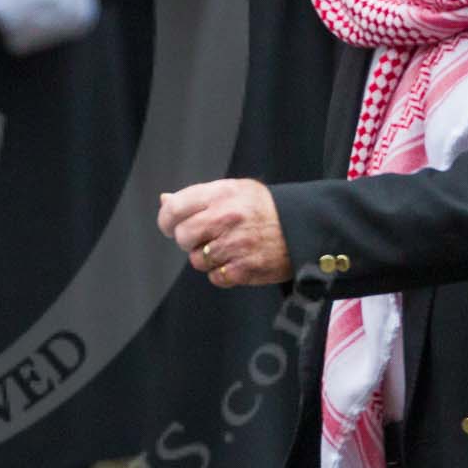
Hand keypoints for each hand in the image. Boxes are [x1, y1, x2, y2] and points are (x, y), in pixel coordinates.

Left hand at [158, 179, 289, 286]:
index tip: (170, 225)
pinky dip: (222, 273)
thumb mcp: (234, 190)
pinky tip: (236, 261)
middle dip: (187, 240)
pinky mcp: (246, 268)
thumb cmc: (264, 208)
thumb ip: (198, 196)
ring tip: (226, 247)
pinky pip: (216, 277)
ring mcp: (236, 244)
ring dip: (206, 258)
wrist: (303, 226)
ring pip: (197, 259)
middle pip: (182, 236)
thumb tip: (164, 200)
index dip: (166, 219)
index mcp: (221, 194)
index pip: (175, 208)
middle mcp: (227, 217)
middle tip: (201, 238)